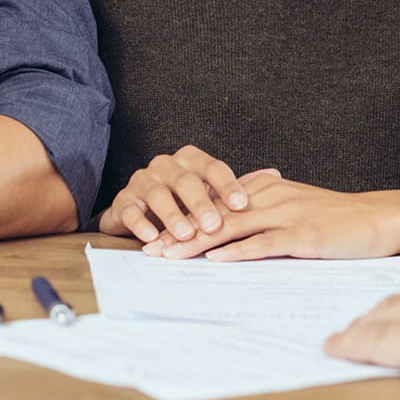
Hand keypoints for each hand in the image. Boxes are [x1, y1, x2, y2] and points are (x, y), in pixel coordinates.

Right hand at [97, 145, 277, 243]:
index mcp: (191, 161)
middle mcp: (166, 166)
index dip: (227, 185)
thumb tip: (275, 174)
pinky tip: (151, 238)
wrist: (138, 209)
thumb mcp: (210, 192)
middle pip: (186, 181)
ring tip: (186, 234)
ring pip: (158, 194)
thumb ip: (238, 185)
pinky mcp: (124, 201)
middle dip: (201, 204)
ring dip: (172, 215)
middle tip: (215, 225)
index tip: (242, 204)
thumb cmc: (182, 200)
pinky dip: (141, 224)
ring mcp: (143, 182)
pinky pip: (130, 210)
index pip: (212, 168)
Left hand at [145, 176, 398, 261]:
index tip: (157, 235)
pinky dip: (238, 252)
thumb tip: (238, 212)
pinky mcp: (304, 236)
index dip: (185, 220)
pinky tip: (216, 260)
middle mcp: (272, 198)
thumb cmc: (338, 218)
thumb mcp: (298, 203)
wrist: (378, 219)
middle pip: (216, 215)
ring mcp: (288, 216)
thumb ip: (268, 204)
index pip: (216, 205)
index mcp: (268, 189)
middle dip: (181, 233)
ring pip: (233, 228)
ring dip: (198, 243)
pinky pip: (265, 244)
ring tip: (170, 257)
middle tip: (151, 251)